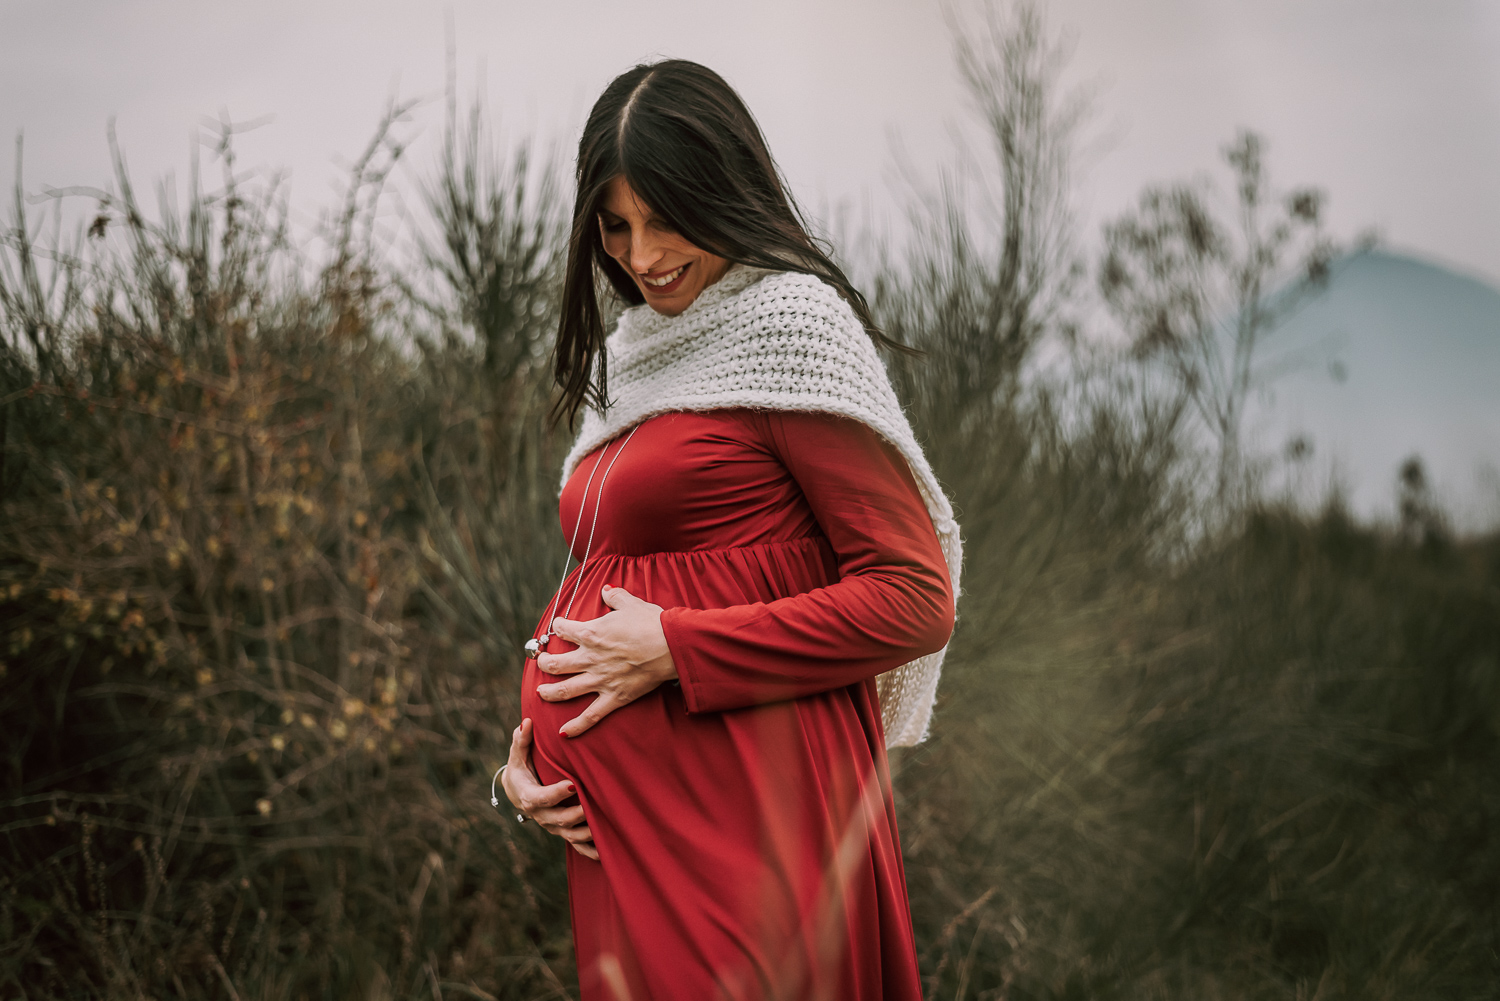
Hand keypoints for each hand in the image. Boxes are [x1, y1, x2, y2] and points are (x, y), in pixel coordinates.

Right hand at [501, 718, 597, 859]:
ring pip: (570, 835)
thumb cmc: (521, 769)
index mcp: (529, 798)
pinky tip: (608, 852)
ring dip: (587, 833)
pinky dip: (591, 851)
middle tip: (593, 805)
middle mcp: (541, 816)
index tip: (572, 785)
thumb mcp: (517, 756)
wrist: (518, 791)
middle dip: (576, 814)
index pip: (542, 798)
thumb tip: (526, 722)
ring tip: (605, 827)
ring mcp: (553, 827)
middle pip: (559, 819)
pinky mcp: (563, 832)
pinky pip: (577, 846)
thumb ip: (521, 741)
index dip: (556, 794)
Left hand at [536, 584, 676, 737]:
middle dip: (543, 663)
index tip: (558, 626)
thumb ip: (615, 597)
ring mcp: (600, 679)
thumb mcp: (631, 603)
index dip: (557, 626)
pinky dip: (576, 726)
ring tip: (541, 692)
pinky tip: (564, 732)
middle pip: (555, 664)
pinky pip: (590, 715)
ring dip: (548, 692)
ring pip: (564, 690)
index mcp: (590, 632)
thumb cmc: (651, 622)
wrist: (670, 645)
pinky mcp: (614, 697)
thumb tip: (607, 590)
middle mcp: (589, 657)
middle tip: (541, 662)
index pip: (562, 629)